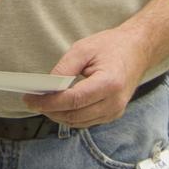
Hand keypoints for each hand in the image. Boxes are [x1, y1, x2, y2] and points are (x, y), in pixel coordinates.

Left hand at [21, 28, 150, 128]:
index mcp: (109, 83)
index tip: (31, 99)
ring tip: (42, 103)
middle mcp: (114, 102)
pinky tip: (59, 106)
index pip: (73, 100)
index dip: (49, 102)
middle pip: (75, 115)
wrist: (137, 49)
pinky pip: (87, 121)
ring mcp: (115, 111)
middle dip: (50, 110)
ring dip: (58, 116)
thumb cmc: (111, 46)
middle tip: (32, 101)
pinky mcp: (113, 114)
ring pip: (79, 122)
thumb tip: (46, 86)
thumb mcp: (83, 49)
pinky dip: (70, 116)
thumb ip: (64, 68)